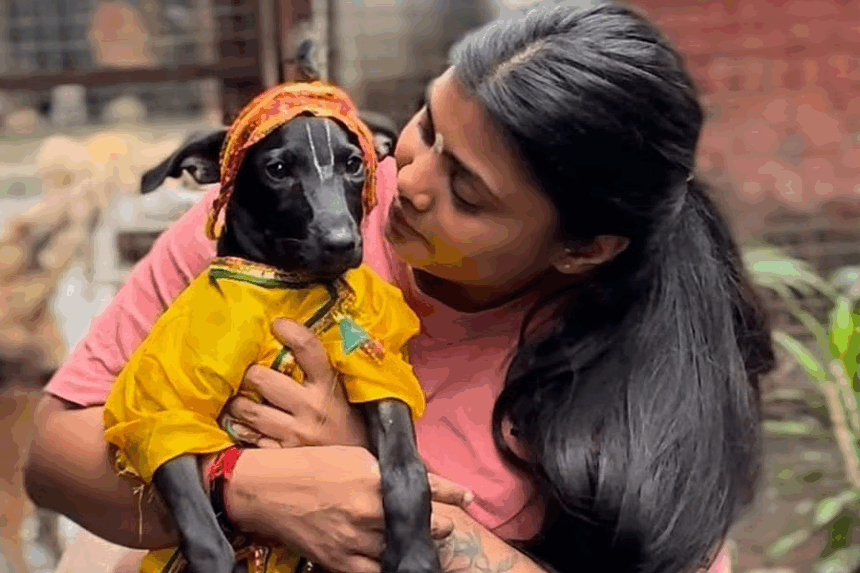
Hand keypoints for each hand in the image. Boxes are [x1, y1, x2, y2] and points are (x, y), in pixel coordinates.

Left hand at [223, 319, 368, 447]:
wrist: (359, 468)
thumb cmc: (346, 422)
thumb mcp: (341, 392)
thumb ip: (319, 371)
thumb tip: (292, 339)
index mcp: (328, 387)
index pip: (308, 349)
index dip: (290, 331)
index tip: (278, 324)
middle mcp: (311, 408)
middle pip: (263, 379)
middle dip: (250, 373)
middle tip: (249, 373)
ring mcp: (294, 434)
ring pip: (248, 410)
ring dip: (237, 402)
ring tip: (238, 398)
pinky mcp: (282, 455)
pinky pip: (249, 437)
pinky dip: (241, 428)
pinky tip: (242, 423)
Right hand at [227, 447, 473, 572]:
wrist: (266, 491)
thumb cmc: (307, 466)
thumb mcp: (351, 456)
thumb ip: (380, 471)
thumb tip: (407, 480)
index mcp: (371, 478)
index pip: (423, 486)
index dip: (450, 492)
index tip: (467, 496)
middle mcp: (367, 510)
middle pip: (418, 522)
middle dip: (437, 523)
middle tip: (445, 524)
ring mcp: (354, 539)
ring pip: (400, 548)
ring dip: (416, 545)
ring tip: (424, 542)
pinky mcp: (339, 560)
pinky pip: (375, 571)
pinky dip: (390, 566)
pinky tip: (397, 560)